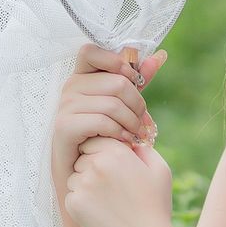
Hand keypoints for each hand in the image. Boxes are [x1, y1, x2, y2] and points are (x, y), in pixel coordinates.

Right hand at [51, 42, 165, 215]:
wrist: (85, 175)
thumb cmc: (104, 137)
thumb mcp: (124, 105)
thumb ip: (137, 80)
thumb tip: (161, 55)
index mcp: (82, 77)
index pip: (91, 51)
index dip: (116, 63)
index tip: (133, 82)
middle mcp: (70, 88)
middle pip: (116, 82)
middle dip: (138, 105)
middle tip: (143, 124)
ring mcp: (65, 107)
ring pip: (113, 103)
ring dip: (132, 123)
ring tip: (136, 136)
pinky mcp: (64, 127)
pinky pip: (102, 121)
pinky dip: (120, 133)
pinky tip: (125, 143)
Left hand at [63, 130, 173, 226]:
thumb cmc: (155, 207)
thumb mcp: (161, 171)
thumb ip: (144, 149)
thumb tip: (129, 140)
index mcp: (117, 152)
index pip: (95, 140)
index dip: (102, 153)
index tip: (113, 169)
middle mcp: (96, 165)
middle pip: (82, 157)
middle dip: (92, 167)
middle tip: (111, 188)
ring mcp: (82, 184)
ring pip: (74, 176)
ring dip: (85, 185)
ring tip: (107, 202)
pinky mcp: (73, 204)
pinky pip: (72, 195)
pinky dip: (82, 203)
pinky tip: (101, 213)